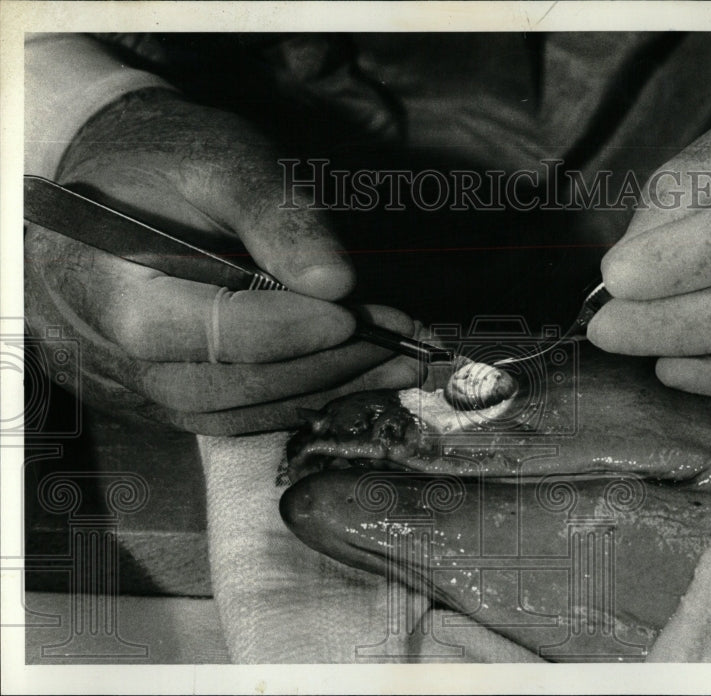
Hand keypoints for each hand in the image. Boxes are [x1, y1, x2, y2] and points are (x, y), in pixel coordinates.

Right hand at [25, 88, 421, 433]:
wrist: (118, 181)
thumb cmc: (170, 159)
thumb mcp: (226, 159)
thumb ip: (278, 216)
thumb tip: (336, 284)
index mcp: (103, 282)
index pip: (207, 331)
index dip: (288, 330)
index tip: (354, 316)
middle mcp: (105, 348)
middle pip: (223, 385)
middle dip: (321, 367)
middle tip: (396, 343)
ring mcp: (126, 381)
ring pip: (230, 412)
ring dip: (320, 392)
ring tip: (394, 365)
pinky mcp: (156, 395)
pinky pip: (229, 415)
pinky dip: (295, 400)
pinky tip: (353, 377)